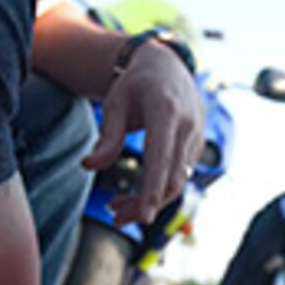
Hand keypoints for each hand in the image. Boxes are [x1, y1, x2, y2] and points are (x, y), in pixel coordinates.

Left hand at [84, 39, 204, 226]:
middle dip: (145, 204)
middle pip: (171, 179)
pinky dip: (158, 191)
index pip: (161, 159)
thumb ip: (107, 137)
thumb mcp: (115, 104)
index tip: (143, 218)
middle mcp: (187, 126)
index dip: (152, 190)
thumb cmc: (136, 85)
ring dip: (149, 201)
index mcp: (166, 111)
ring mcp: (196, 137)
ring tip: (117, 209)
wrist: (168, 67)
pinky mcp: (196, 147)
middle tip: (115, 217)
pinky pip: (180, 176)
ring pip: (176, 183)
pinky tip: (134, 197)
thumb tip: (88, 166)